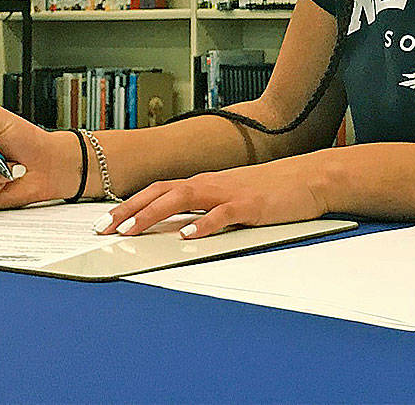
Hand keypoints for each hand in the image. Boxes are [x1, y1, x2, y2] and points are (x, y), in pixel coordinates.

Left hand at [96, 154, 328, 238]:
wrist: (309, 178)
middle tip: (105, 229)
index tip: (106, 221)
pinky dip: (202, 224)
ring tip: (131, 231)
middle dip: (130, 210)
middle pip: (161, 192)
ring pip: (183, 198)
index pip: (159, 190)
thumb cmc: (272, 190)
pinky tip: (186, 235)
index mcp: (205, 183)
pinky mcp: (249, 205)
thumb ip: (206, 208)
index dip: (130, 204)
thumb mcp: (232, 197)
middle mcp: (211, 184)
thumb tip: (177, 225)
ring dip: (154, 215)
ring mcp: (229, 192)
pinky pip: (221, 214)